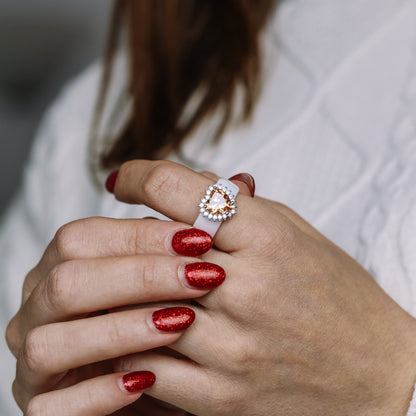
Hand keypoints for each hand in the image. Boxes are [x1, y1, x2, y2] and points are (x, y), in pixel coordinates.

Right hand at [5, 212, 225, 414]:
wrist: (174, 378)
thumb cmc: (172, 313)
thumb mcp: (180, 269)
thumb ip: (199, 229)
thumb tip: (242, 185)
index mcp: (67, 265)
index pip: (84, 237)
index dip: (137, 236)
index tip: (198, 238)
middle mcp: (43, 307)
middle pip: (66, 280)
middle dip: (135, 277)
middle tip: (198, 278)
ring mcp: (37, 359)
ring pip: (51, 342)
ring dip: (120, 330)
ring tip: (180, 323)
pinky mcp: (44, 407)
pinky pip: (53, 408)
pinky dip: (97, 393)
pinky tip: (145, 381)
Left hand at [109, 160, 415, 415]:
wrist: (377, 376)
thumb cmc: (336, 297)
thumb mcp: (296, 235)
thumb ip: (241, 209)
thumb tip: (192, 182)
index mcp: (269, 237)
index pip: (181, 189)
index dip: (142, 175)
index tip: (124, 179)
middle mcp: (249, 288)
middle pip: (148, 247)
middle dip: (115, 233)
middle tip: (98, 230)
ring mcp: (233, 347)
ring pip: (138, 309)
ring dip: (114, 291)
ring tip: (102, 281)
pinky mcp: (223, 396)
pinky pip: (148, 366)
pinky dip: (128, 345)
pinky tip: (127, 330)